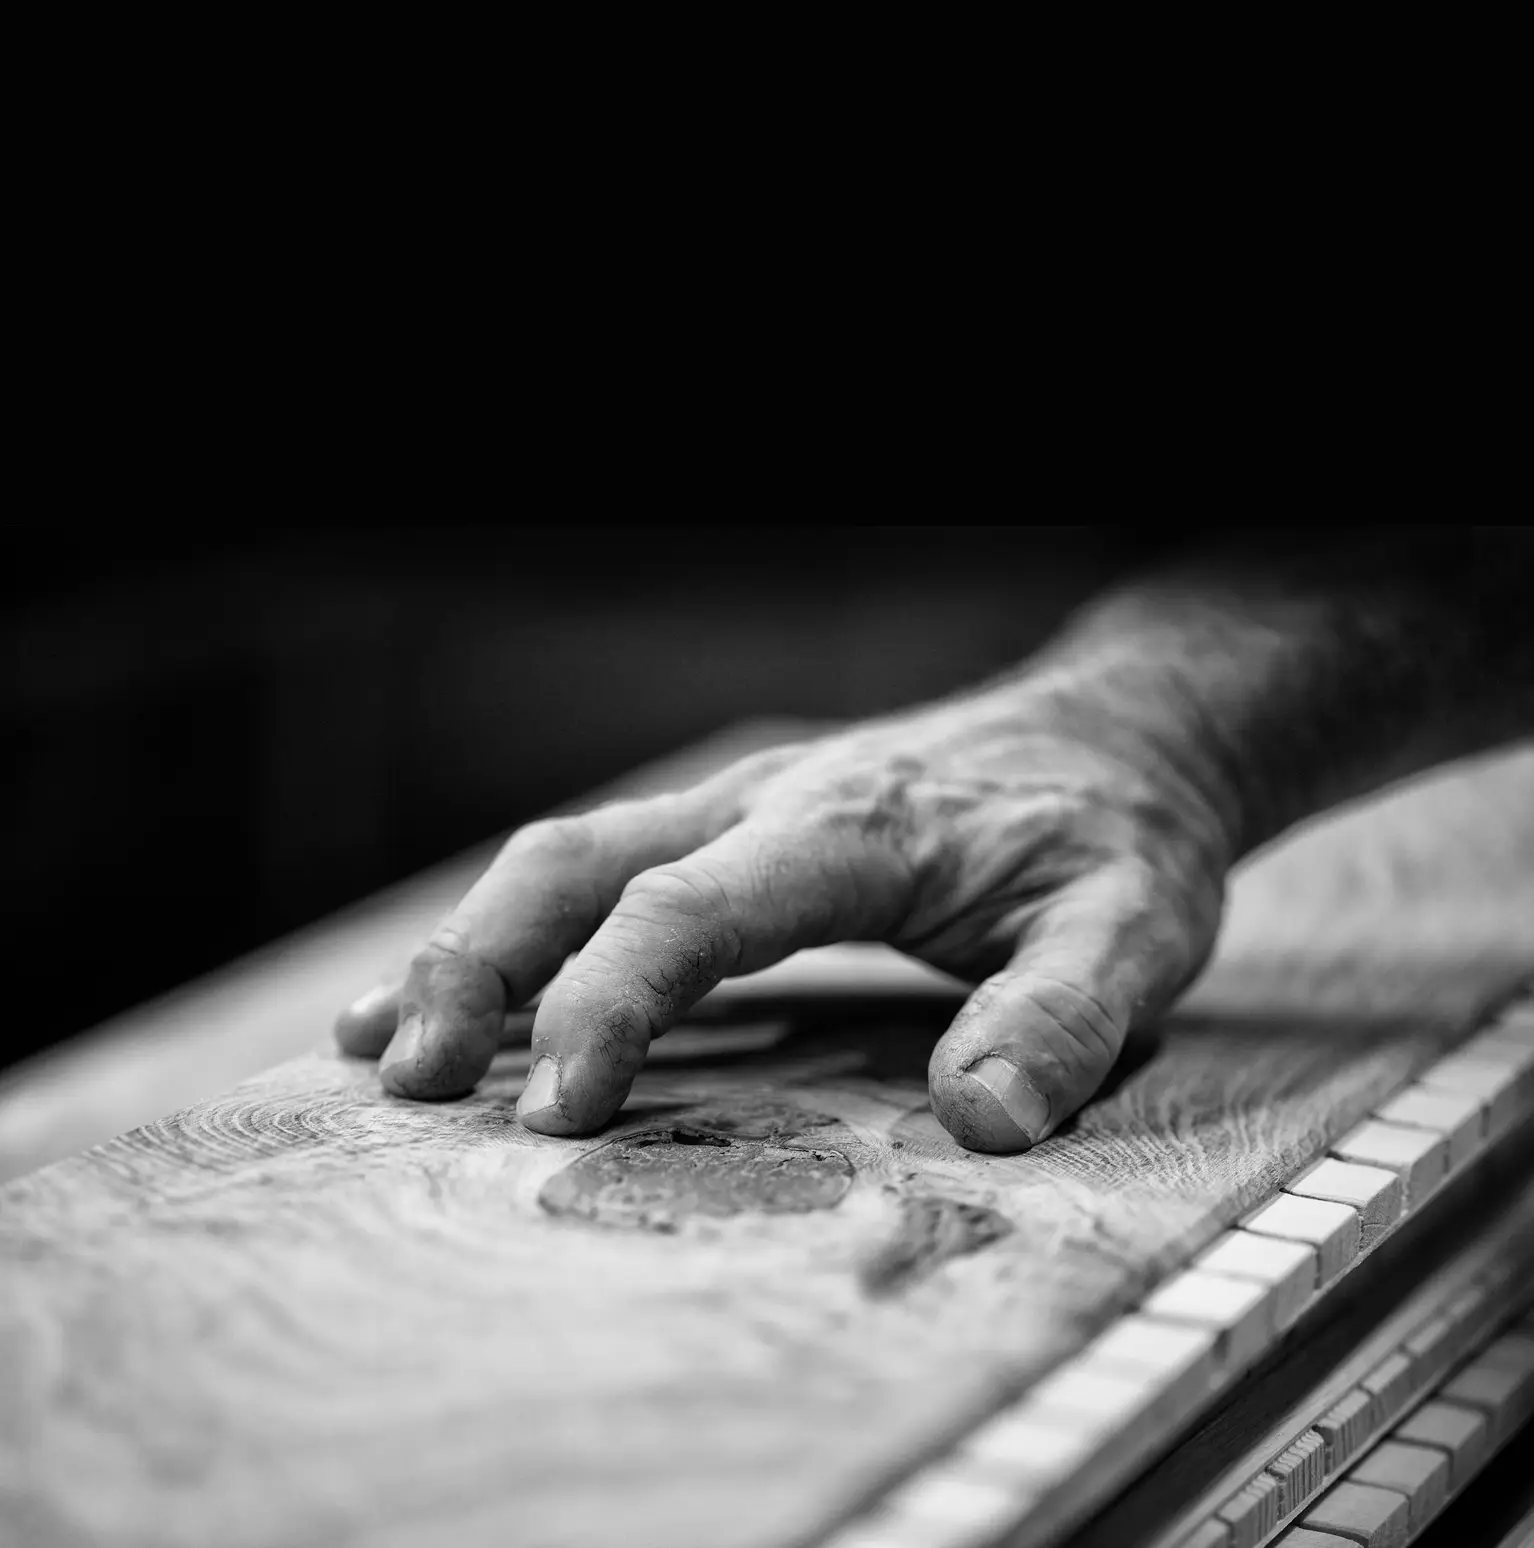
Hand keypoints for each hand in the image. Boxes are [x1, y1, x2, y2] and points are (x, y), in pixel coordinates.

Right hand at [335, 682, 1231, 1152]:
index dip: (609, 1002)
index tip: (555, 1110)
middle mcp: (769, 804)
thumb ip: (1063, 1017)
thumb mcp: (1133, 927)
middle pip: (579, 860)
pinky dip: (521, 932)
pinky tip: (467, 996)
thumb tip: (976, 1124)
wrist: (1115, 734)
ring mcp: (743, 808)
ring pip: (567, 855)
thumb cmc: (1114, 833)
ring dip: (470, 942)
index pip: (693, 910)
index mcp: (851, 830)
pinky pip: (604, 869)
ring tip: (380, 1042)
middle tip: (402, 1077)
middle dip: (478, 961)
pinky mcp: (740, 831)